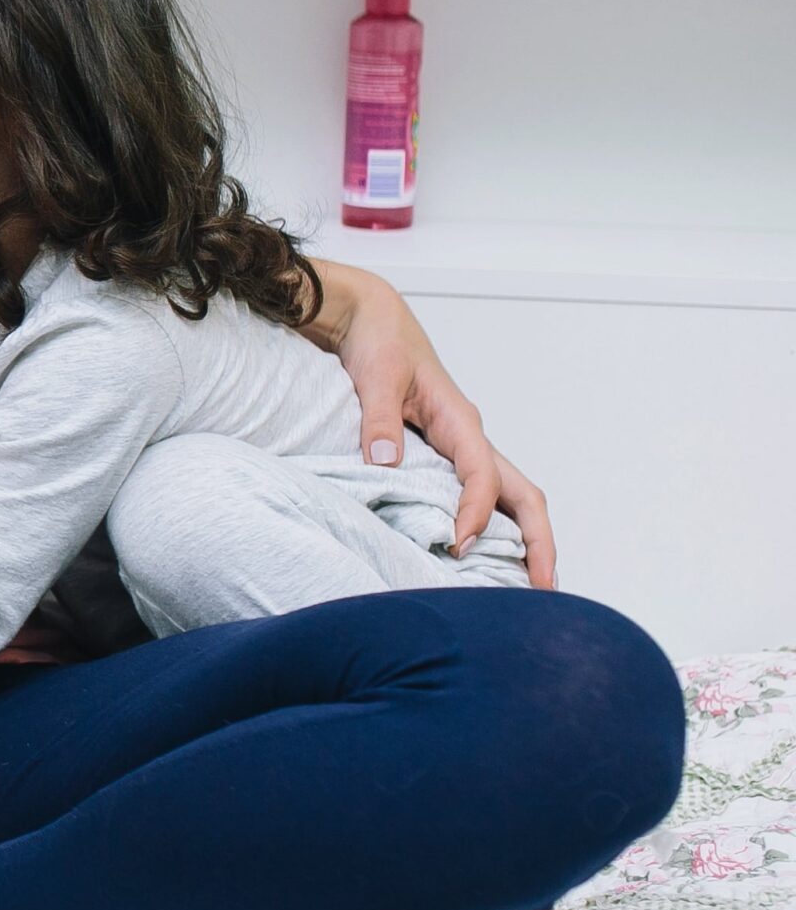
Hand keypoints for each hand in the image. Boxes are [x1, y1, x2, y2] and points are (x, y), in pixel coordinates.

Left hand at [310, 260, 558, 587]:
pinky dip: (491, 527)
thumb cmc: (377, 342)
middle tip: (541, 590)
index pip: (483, 476)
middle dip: (537, 543)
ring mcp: (461, 448)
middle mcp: (469, 438)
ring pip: (509, 498)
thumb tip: (385, 459)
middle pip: (523, 495)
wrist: (368, 319)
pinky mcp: (444, 454)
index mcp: (459, 420)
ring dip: (522, 541)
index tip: (460, 544)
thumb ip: (378, 418)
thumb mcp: (375, 376)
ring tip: (525, 588)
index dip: (476, 512)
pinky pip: (481, 497)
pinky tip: (483, 558)